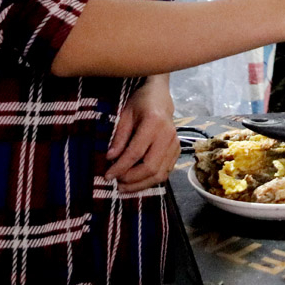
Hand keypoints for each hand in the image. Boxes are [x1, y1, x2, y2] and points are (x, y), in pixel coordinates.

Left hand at [105, 76, 179, 192]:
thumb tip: (110, 159)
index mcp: (153, 123)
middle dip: (131, 179)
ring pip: (160, 174)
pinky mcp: (177, 150)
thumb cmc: (140, 103)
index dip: (120, 167)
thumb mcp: (125, 115)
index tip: (107, 176)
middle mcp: (167, 135)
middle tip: (116, 183)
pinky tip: (138, 182)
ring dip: (141, 185)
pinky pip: (166, 172)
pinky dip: (151, 180)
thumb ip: (119, 138)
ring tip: (125, 187)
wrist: (161, 97)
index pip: (135, 153)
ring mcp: (175, 144)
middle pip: (150, 167)